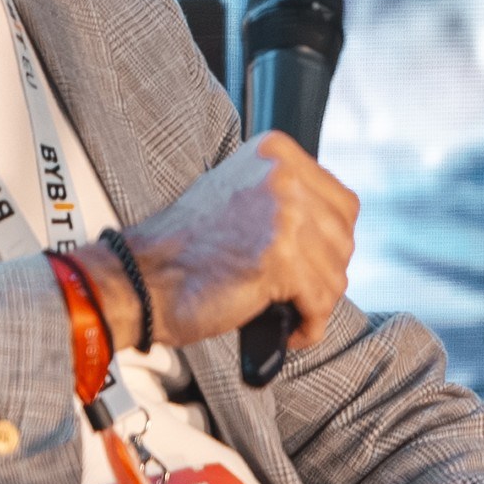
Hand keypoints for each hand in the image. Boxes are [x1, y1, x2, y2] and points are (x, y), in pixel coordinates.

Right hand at [72, 132, 359, 352]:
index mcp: (276, 153)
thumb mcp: (239, 195)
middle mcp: (283, 176)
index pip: (344, 204)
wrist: (139, 278)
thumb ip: (285, 198)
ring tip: (284, 309)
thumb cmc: (184, 248)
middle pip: (344, 239)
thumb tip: (332, 228)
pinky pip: (320, 304)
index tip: (310, 263)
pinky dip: (308, 326)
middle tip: (294, 293)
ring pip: (335, 274)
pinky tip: (288, 330)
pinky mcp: (280, 259)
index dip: (330, 243)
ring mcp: (283, 215)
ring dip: (313, 302)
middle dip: (323, 274)